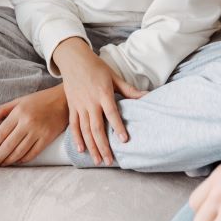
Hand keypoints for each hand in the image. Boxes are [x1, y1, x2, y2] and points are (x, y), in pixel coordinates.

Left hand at [0, 84, 68, 165]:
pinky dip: (23, 159)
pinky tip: (17, 161)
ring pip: (20, 151)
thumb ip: (1, 110)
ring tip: (2, 164)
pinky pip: (33, 153)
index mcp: (19, 112)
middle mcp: (28, 123)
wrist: (62, 100)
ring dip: (9, 160)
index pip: (1, 133)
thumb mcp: (19, 101)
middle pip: (9, 145)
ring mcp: (38, 131)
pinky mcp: (47, 138)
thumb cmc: (39, 100)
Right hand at [51, 37, 145, 165]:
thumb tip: (148, 96)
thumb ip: (129, 90)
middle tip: (110, 161)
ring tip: (98, 161)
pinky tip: (82, 150)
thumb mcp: (114, 76)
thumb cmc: (97, 67)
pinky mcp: (72, 107)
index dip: (118, 126)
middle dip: (103, 146)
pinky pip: (74, 125)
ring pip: (85, 130)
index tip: (124, 140)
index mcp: (103, 93)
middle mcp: (90, 101)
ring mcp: (79, 105)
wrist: (73, 59)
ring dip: (92, 146)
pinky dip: (77, 138)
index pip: (111, 112)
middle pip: (97, 127)